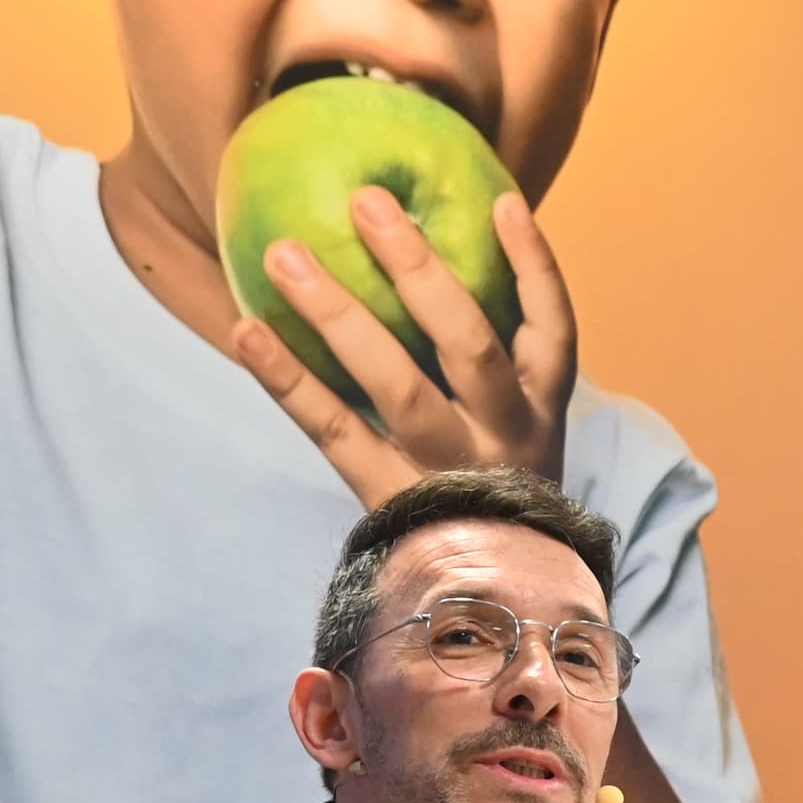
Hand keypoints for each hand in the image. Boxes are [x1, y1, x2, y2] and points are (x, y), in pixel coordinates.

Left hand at [229, 190, 579, 507]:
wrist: (494, 601)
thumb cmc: (489, 483)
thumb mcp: (512, 426)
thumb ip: (484, 358)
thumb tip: (422, 253)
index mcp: (541, 408)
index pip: (553, 329)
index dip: (532, 264)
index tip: (500, 202)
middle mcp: (503, 436)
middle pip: (468, 344)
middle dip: (419, 270)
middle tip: (366, 201)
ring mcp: (447, 473)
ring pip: (399, 387)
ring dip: (341, 315)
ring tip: (286, 254)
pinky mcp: (390, 501)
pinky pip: (335, 434)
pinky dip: (290, 382)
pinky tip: (249, 331)